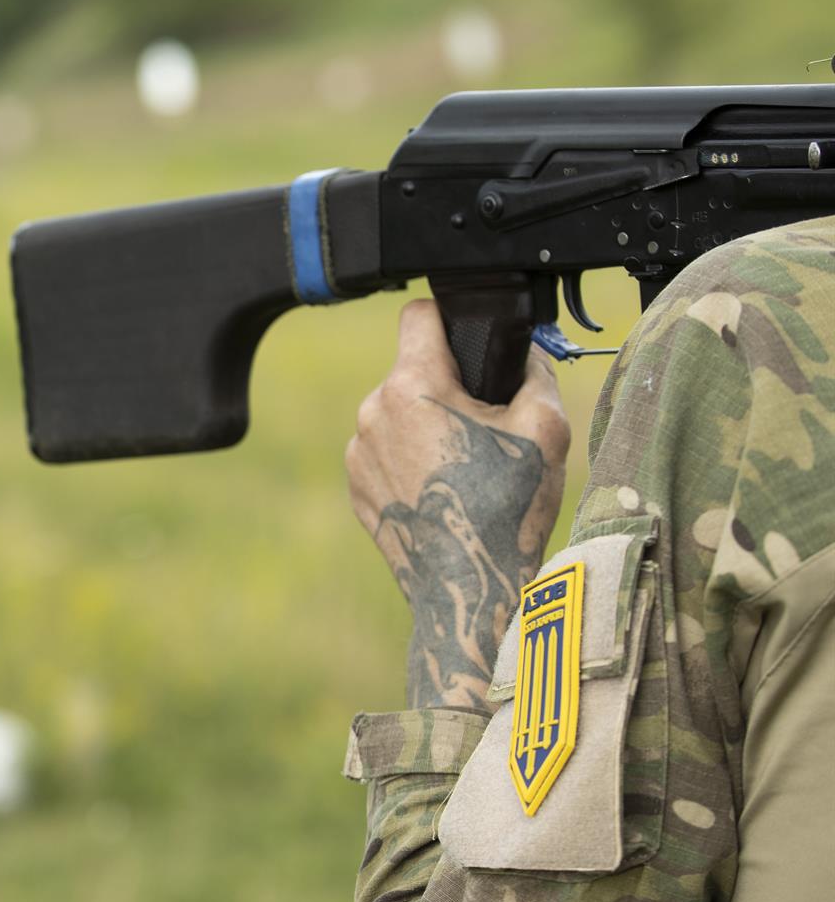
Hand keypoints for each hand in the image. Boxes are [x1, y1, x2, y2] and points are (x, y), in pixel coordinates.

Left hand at [345, 301, 570, 712]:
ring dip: (427, 425)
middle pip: (412, 370)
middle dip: (447, 385)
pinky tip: (444, 490)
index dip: (450, 316)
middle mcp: (372, 411)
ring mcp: (357, 451)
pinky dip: (410, 461)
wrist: (470, 587)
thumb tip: (523, 349)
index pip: (419, 314)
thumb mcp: (546, 426)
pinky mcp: (355, 486)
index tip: (470, 336)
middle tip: (487, 423)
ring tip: (468, 465)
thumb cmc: (508, 507)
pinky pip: (383, 453)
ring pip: (396, 414)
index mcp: (413, 385)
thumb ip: (534, 370)